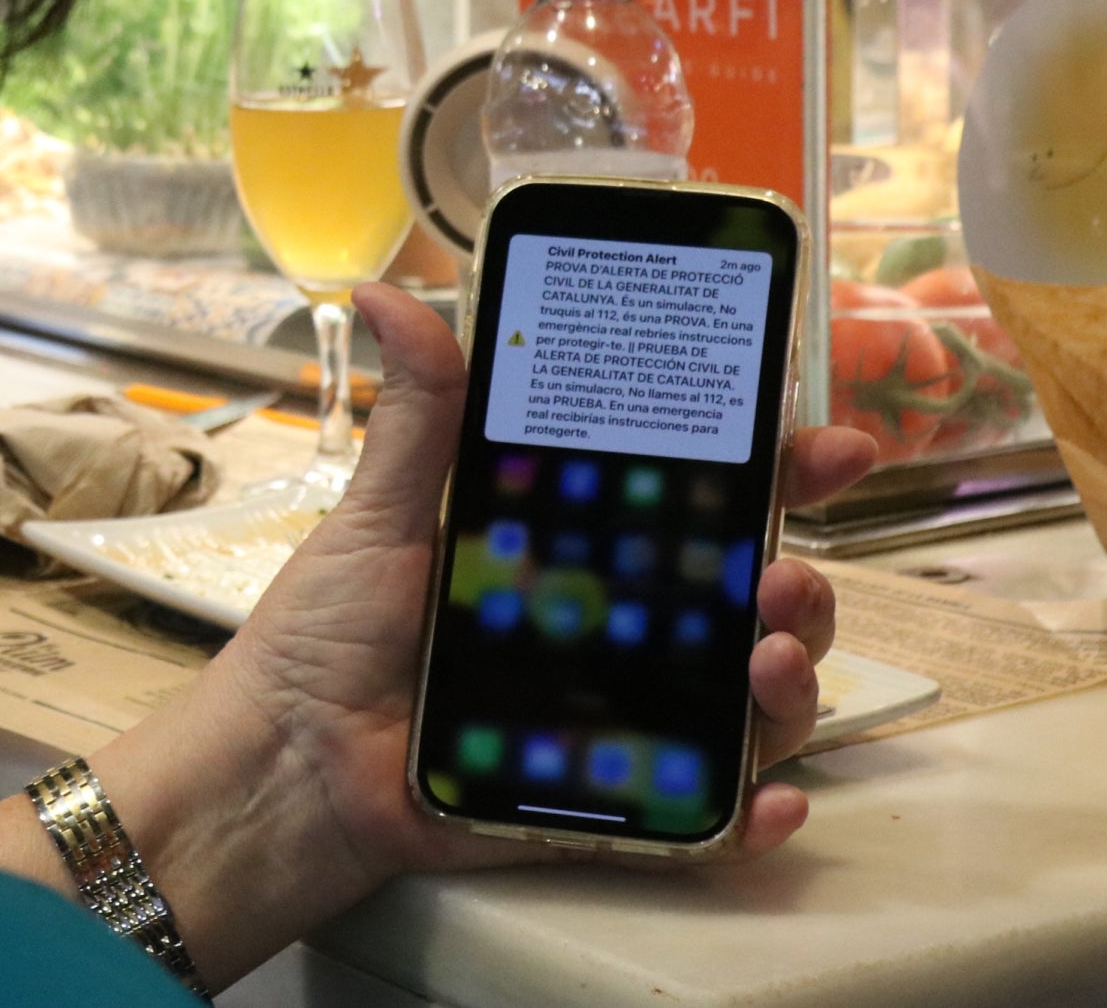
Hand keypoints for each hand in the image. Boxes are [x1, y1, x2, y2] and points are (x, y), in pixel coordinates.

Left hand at [56, 283, 875, 983]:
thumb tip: (387, 292)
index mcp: (575, 545)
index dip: (776, 472)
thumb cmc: (323, 636)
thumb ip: (416, 411)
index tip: (824, 447)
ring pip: (746, 702)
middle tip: (786, 575)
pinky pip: (701, 814)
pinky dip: (752, 810)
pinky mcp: (601, 803)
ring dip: (789, 686)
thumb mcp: (379, 514)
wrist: (282, 765)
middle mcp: (612, 627)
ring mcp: (618, 717)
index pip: (701, 500)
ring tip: (769, 661)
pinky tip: (773, 796)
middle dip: (800, 587)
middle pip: (749, 603)